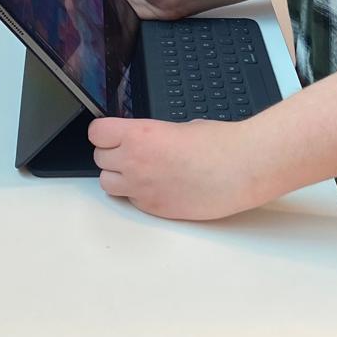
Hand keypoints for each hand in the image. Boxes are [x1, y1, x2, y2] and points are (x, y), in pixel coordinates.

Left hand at [88, 115, 266, 219]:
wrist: (241, 169)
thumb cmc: (219, 144)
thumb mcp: (179, 126)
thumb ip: (152, 135)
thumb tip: (145, 142)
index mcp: (139, 135)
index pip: (96, 133)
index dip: (104, 133)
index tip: (111, 134)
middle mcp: (135, 163)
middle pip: (99, 159)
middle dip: (112, 154)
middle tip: (130, 152)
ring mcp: (142, 189)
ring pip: (108, 184)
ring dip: (119, 177)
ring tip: (140, 172)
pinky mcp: (154, 209)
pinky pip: (132, 201)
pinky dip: (138, 195)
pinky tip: (159, 186)